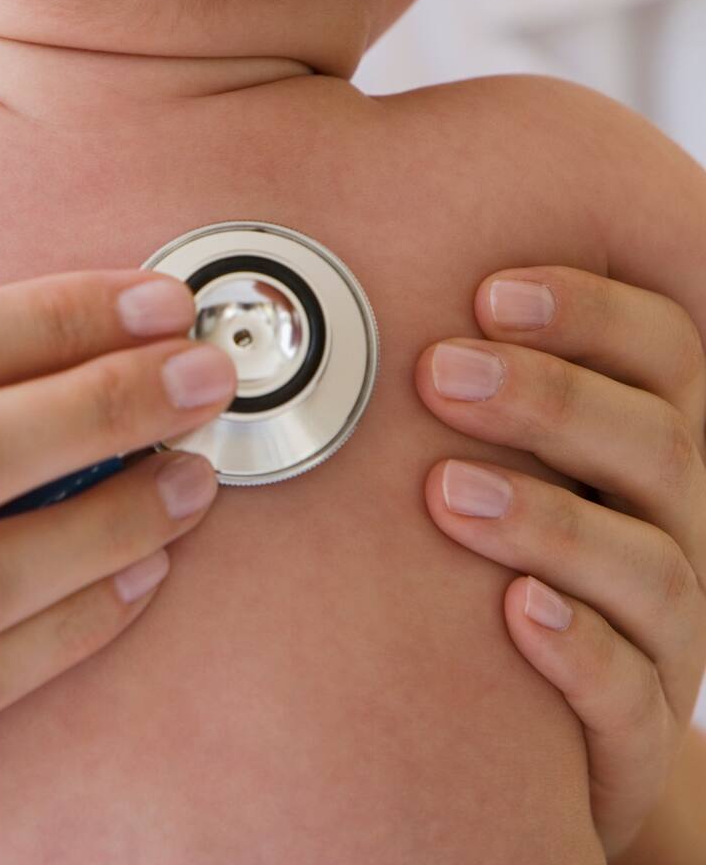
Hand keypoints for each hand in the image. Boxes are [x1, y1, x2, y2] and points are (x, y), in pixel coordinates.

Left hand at [415, 267, 705, 860]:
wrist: (528, 721)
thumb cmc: (481, 556)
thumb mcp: (484, 457)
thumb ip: (454, 388)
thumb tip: (352, 306)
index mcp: (641, 447)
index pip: (665, 355)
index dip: (593, 314)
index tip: (488, 294)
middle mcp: (668, 529)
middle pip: (659, 445)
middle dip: (551, 400)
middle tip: (440, 372)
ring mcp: (662, 633)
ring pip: (652, 567)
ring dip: (549, 519)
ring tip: (445, 490)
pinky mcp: (633, 728)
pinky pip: (630, 692)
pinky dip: (580, 647)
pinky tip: (516, 609)